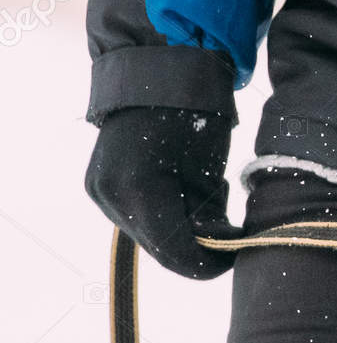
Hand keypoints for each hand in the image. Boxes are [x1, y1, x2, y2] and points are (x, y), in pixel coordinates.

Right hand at [85, 106, 242, 278]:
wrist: (156, 78)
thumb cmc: (195, 117)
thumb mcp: (210, 173)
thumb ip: (209, 219)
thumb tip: (215, 250)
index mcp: (140, 191)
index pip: (175, 253)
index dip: (208, 264)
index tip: (233, 256)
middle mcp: (111, 198)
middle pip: (159, 248)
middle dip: (196, 246)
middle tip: (226, 227)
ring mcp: (100, 193)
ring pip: (146, 235)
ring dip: (179, 231)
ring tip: (203, 198)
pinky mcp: (97, 188)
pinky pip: (134, 218)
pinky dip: (162, 216)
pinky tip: (180, 191)